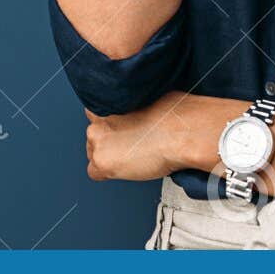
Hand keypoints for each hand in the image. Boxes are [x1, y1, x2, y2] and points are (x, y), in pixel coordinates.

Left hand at [84, 92, 227, 181]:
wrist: (180, 133)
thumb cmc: (174, 115)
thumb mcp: (148, 99)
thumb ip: (131, 107)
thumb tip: (134, 115)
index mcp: (109, 101)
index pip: (96, 115)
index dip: (112, 126)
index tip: (122, 130)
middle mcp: (98, 119)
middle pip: (94, 135)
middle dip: (109, 141)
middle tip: (131, 145)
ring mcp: (97, 141)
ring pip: (94, 153)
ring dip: (109, 156)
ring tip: (133, 156)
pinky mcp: (101, 162)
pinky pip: (95, 173)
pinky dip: (109, 174)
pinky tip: (127, 168)